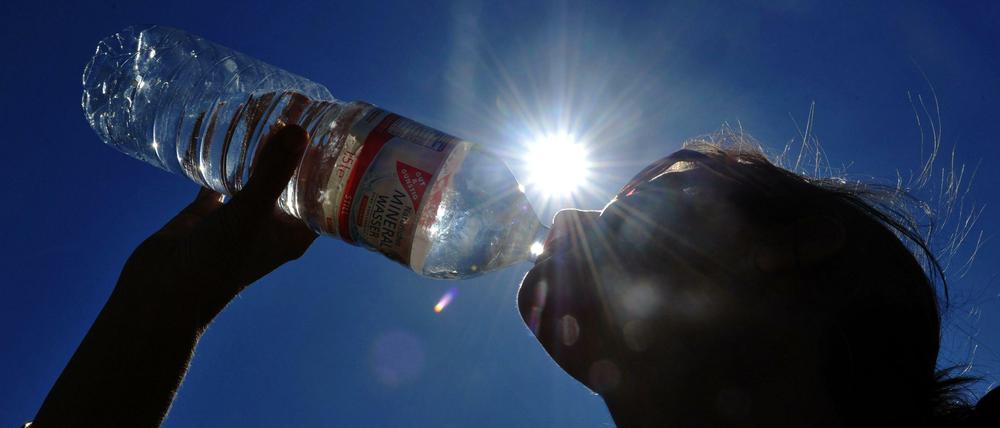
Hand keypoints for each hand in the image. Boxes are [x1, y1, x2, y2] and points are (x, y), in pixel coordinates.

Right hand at [116, 125, 317, 330]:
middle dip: (299, 151)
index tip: (339, 130)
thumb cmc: (215, 264)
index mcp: (294, 234)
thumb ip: (273, 173)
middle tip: (306, 108)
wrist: (159, 294)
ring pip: (259, 176)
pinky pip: (222, 177)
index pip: (326, 196)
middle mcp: (272, 225)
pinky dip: (225, 157)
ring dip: (264, 150)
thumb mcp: (250, 214)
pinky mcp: (210, 212)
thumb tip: (300, 129)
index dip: (335, 167)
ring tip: (272, 110)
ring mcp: (241, 217)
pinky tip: (227, 129)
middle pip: (293, 180)